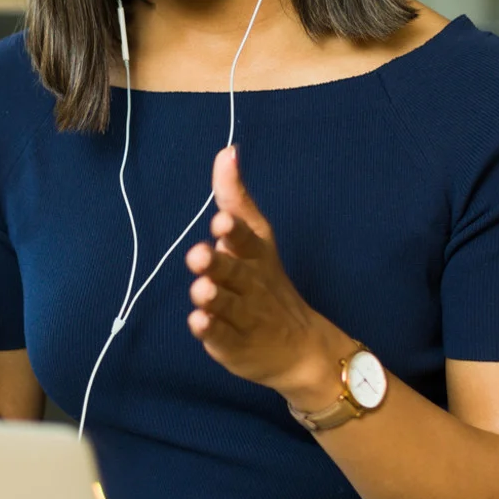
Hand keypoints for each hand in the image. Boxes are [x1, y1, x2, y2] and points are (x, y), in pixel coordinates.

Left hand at [185, 147, 351, 410]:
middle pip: (234, 272)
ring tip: (201, 289)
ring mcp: (244, 317)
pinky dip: (210, 331)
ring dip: (213, 296)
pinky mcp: (234, 345)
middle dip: (218, 263)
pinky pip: (222, 338)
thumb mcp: (256, 238)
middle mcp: (251, 285)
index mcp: (256, 256)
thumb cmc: (266, 283)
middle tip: (199, 255)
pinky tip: (198, 322)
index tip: (220, 222)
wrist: (300, 347)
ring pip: (227, 305)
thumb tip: (226, 151)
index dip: (234, 231)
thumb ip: (236, 198)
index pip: (247, 239)